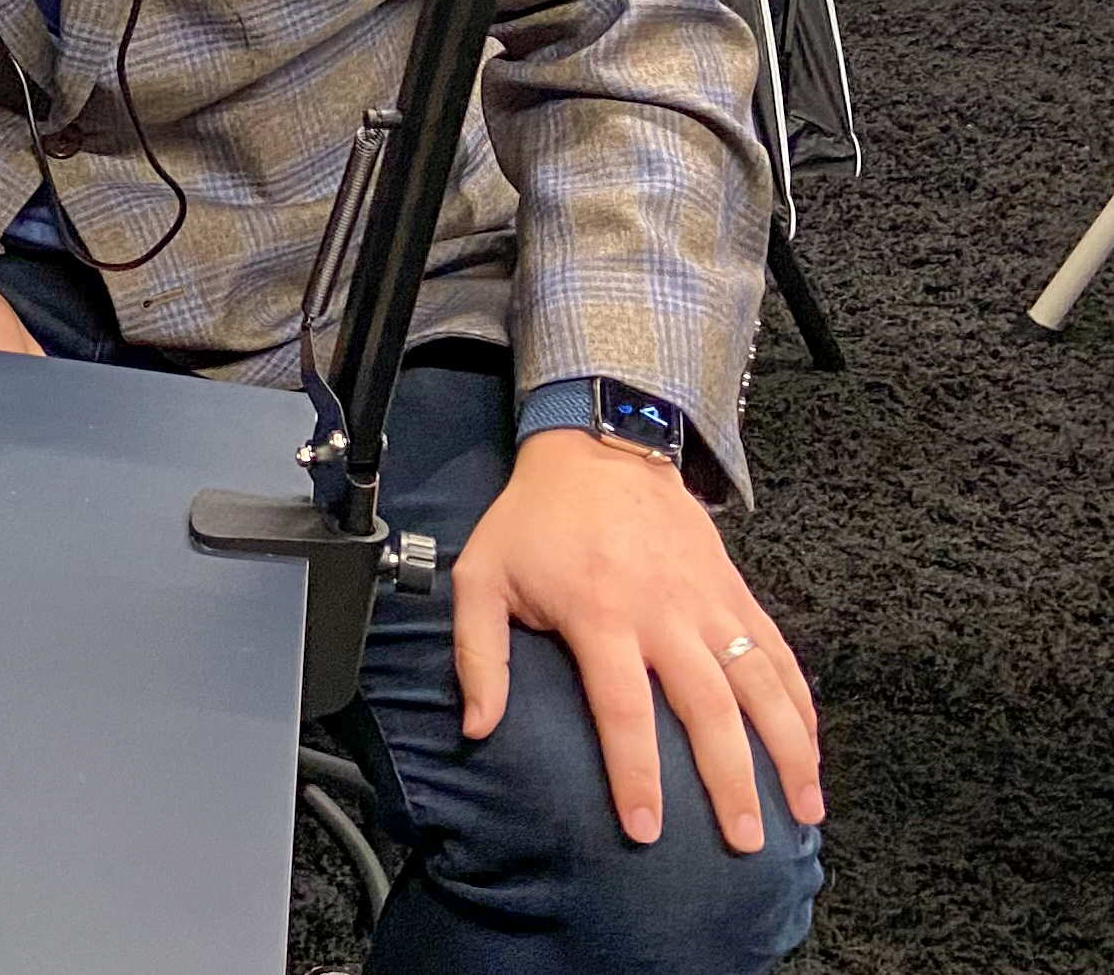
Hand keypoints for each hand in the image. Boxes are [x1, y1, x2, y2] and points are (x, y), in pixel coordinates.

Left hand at [453, 429, 823, 851]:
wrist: (597, 449)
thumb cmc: (532, 523)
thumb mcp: (481, 577)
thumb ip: (478, 655)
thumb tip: (477, 728)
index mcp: (600, 614)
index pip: (625, 711)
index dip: (637, 775)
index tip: (648, 830)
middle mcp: (665, 612)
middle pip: (709, 709)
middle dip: (730, 780)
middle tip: (744, 841)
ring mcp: (709, 602)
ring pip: (762, 685)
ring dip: (789, 750)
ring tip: (803, 811)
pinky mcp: (737, 592)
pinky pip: (779, 654)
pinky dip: (802, 703)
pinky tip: (813, 749)